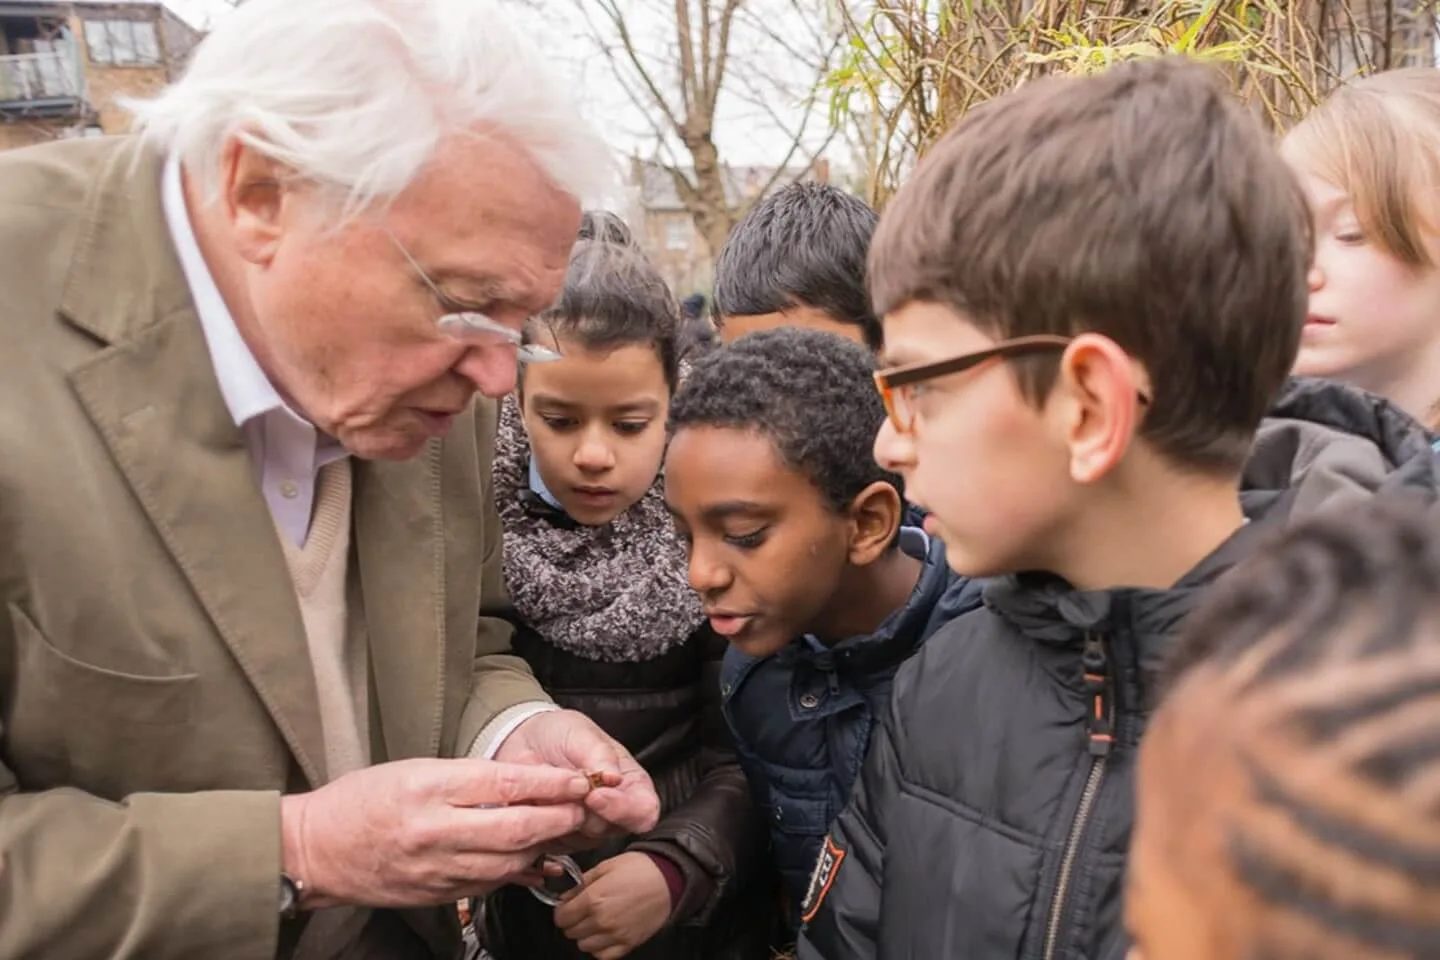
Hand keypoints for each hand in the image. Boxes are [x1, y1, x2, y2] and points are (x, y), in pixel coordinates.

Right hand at [281, 757, 591, 908]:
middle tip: (582, 807)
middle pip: (515, 828)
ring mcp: (435, 868)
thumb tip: (519, 784)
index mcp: (428, 788)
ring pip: (508, 863)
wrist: (315, 851)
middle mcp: (435, 830)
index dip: (549, 783)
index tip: (578, 779)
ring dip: (543, 848)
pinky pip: (489, 885)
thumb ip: (465, 779)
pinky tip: (534, 861)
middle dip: (558, 817)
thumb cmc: (361, 801)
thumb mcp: (412, 770)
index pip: (503, 783)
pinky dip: (516, 873)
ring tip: (564, 832)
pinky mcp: (435, 895)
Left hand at [495, 710, 659, 842]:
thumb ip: (600, 754)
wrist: (527, 740)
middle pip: (610, 829)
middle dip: (583, 810)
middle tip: (562, 784)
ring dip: (559, 813)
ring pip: (579, 839)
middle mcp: (613, 813)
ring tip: (547, 785)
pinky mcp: (558, 839)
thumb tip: (615, 778)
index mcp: (632, 786)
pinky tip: (536, 798)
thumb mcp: (581, 733)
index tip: (594, 795)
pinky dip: (540, 820)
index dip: (623, 809)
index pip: (643, 813)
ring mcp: (585, 830)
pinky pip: (551, 841)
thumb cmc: (562, 735)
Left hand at [553, 852, 672, 958]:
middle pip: (571, 932)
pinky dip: (600, 948)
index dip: (562, 911)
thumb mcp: (605, 866)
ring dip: (586, 935)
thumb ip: (582, 884)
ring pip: (584, 946)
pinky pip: (603, 956)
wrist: (669, 879)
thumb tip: (565, 898)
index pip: (561, 917)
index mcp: (593, 899)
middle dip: (573, 921)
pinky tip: (605, 934)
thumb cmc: (639, 868)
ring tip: (595, 922)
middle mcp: (601, 921)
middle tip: (583, 911)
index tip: (568, 906)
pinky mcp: (628, 944)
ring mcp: (615, 935)